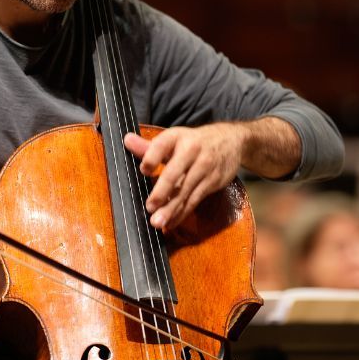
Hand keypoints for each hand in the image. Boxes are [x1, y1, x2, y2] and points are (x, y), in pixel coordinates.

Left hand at [123, 123, 243, 231]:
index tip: (144, 170)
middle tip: (150, 207)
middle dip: (162, 192)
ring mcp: (204, 167)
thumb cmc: (195, 141)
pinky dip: (182, 213)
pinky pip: (194, 200)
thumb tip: (126, 141)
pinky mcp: (212, 182)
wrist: (232, 141)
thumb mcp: (174, 138)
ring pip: (185, 191)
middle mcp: (191, 151)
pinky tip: (171, 222)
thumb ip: (149, 146)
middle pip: (174, 173)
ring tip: (157, 222)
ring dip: (171, 209)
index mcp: (177, 137)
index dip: (152, 157)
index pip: (162, 146)